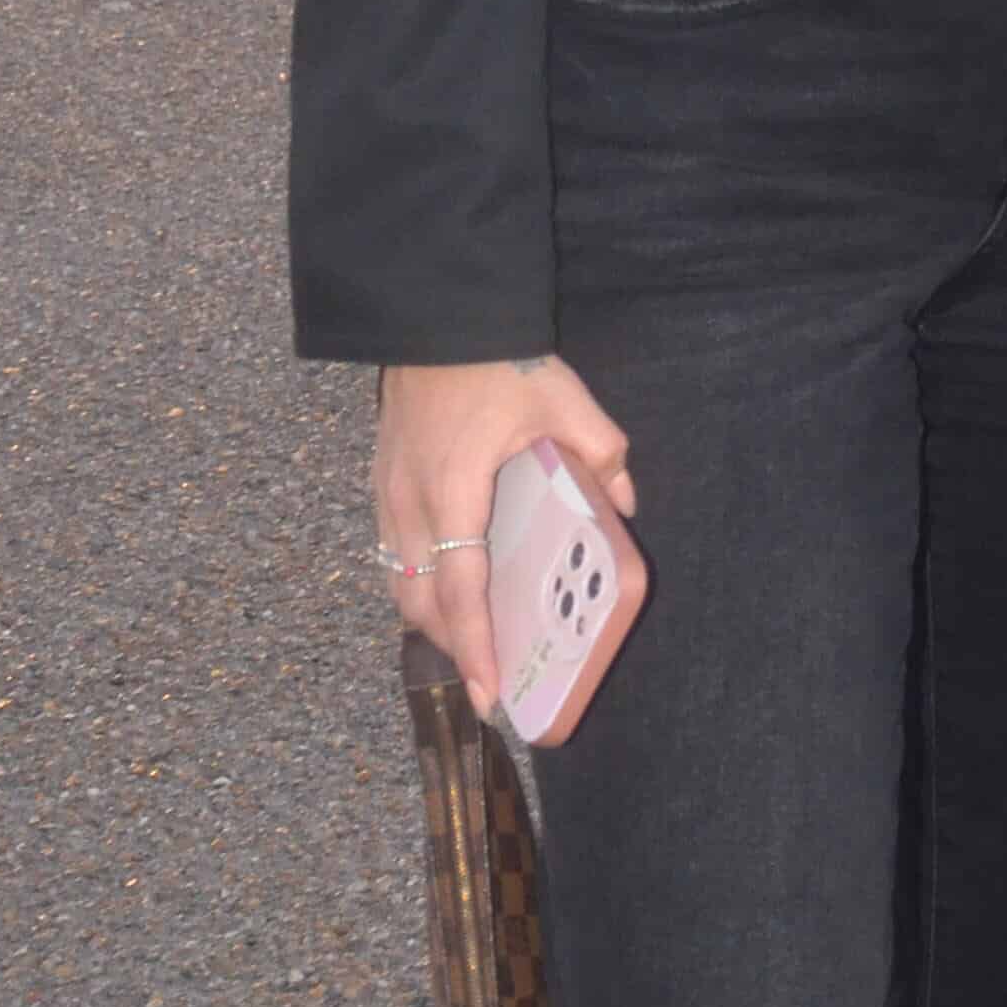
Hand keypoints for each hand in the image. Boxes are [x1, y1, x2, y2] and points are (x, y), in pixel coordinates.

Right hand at [373, 354, 637, 712]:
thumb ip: (602, 454)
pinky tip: (444, 591)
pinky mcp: (379, 482)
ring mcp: (386, 495)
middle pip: (420, 600)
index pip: (461, 589)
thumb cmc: (497, 361)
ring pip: (399, 581)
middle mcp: (410, 504)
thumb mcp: (563, 401)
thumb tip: (627, 503)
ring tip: (470, 645)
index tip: (488, 692)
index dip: (476, 646)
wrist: (435, 314)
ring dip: (430, 619)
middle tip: (489, 679)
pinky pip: (392, 553)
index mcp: (454, 492)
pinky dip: (414, 583)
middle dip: (453, 647)